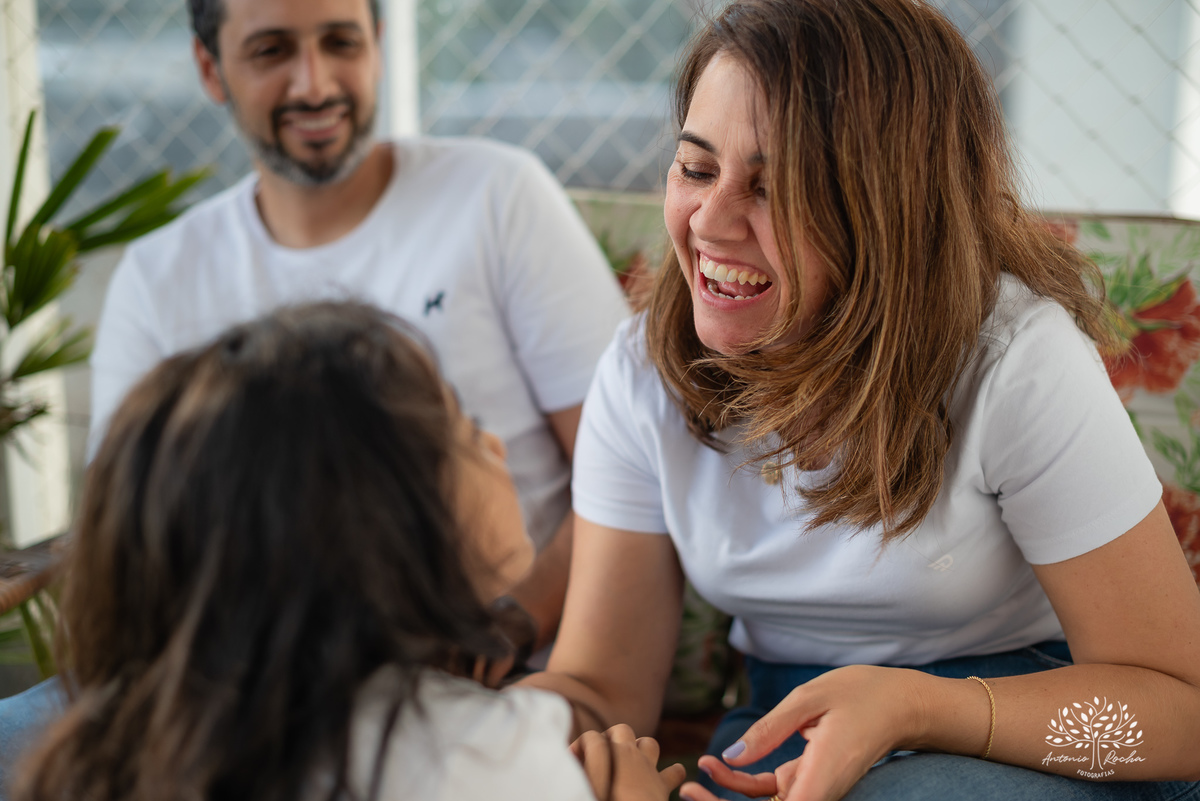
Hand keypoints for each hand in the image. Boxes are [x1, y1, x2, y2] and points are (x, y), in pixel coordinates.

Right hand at [570, 724, 687, 800]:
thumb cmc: (604, 798)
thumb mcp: (586, 784)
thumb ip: (581, 770)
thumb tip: (571, 764)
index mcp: (608, 752)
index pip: (590, 738)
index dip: (578, 748)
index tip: (571, 763)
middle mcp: (630, 754)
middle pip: (621, 730)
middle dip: (612, 739)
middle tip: (601, 756)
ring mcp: (649, 768)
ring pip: (649, 743)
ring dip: (640, 750)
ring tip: (630, 764)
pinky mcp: (663, 786)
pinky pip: (675, 772)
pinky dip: (672, 774)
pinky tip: (664, 779)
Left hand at [679, 666, 929, 800]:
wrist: (902, 702)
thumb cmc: (862, 693)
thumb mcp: (810, 698)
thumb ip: (770, 728)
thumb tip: (730, 756)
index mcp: (824, 776)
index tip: (703, 796)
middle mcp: (821, 792)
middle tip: (688, 790)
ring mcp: (815, 789)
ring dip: (727, 797)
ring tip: (694, 775)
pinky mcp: (809, 780)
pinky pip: (771, 792)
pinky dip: (742, 784)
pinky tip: (714, 763)